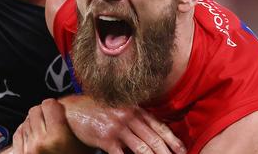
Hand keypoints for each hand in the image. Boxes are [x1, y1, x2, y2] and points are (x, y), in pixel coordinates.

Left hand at [12, 98, 91, 153]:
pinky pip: (18, 133)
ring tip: (44, 129)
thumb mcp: (83, 148)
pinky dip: (25, 131)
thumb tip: (73, 107)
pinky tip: (34, 135)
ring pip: (26, 121)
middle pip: (35, 111)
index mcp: (57, 137)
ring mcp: (28, 149)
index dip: (54, 106)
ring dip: (34, 122)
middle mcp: (40, 141)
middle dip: (43, 112)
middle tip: (51, 118)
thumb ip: (76, 128)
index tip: (58, 110)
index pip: (49, 104)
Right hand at [61, 95, 185, 153]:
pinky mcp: (105, 139)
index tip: (182, 151)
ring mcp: (117, 128)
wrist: (74, 110)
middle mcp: (128, 116)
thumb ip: (137, 118)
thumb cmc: (99, 110)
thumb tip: (155, 135)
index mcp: (135, 109)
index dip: (173, 140)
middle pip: (154, 139)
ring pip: (142, 148)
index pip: (159, 126)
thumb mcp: (121, 109)